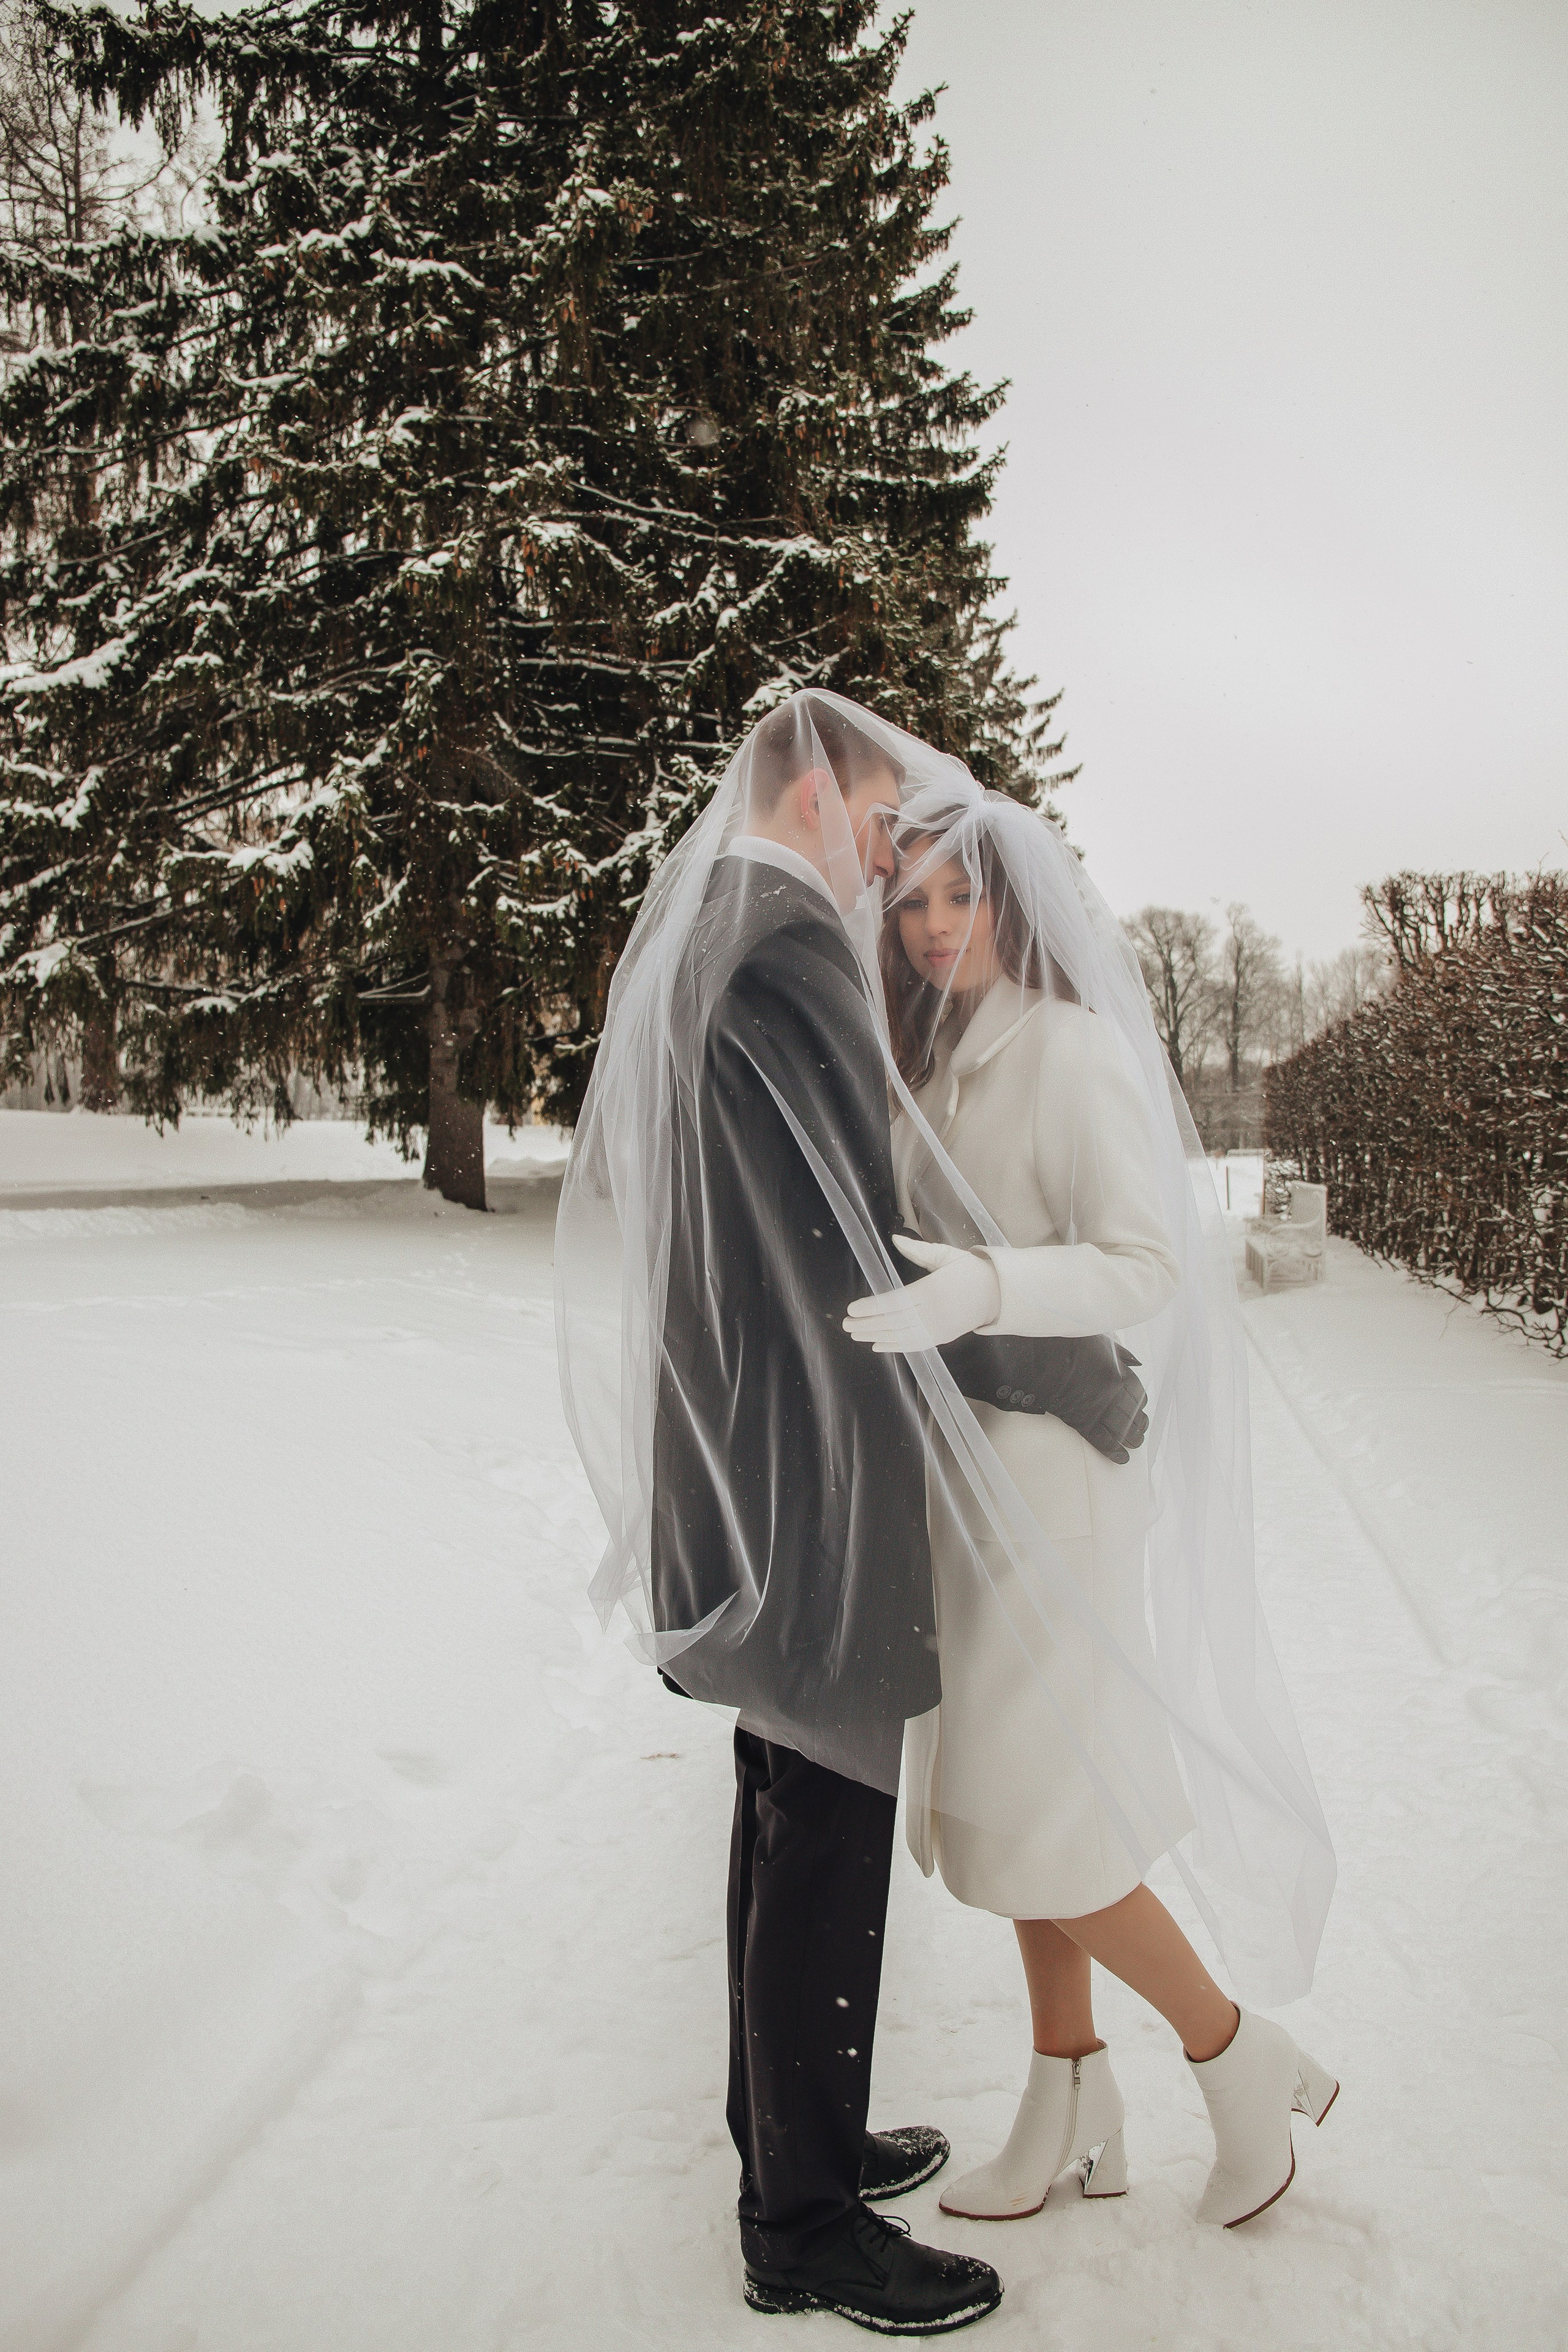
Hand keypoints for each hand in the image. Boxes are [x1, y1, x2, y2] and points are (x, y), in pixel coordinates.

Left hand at [844, 1235, 1001, 1353]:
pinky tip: (877, 1345)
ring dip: (876, 1336)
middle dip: (867, 1324)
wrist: (997, 1293)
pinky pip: (914, 1345)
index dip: (871, 1307)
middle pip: (894, 1321)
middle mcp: (934, 1313)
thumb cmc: (969, 1270)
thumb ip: (919, 1250)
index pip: (895, 1302)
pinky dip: (894, 1346)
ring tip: (855, 1334)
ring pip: (901, 1335)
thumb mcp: (946, 1255)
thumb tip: (895, 1238)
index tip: (852, 1309)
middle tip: (846, 1324)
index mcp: (932, 1290)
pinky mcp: (942, 1339)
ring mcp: (938, 1329)